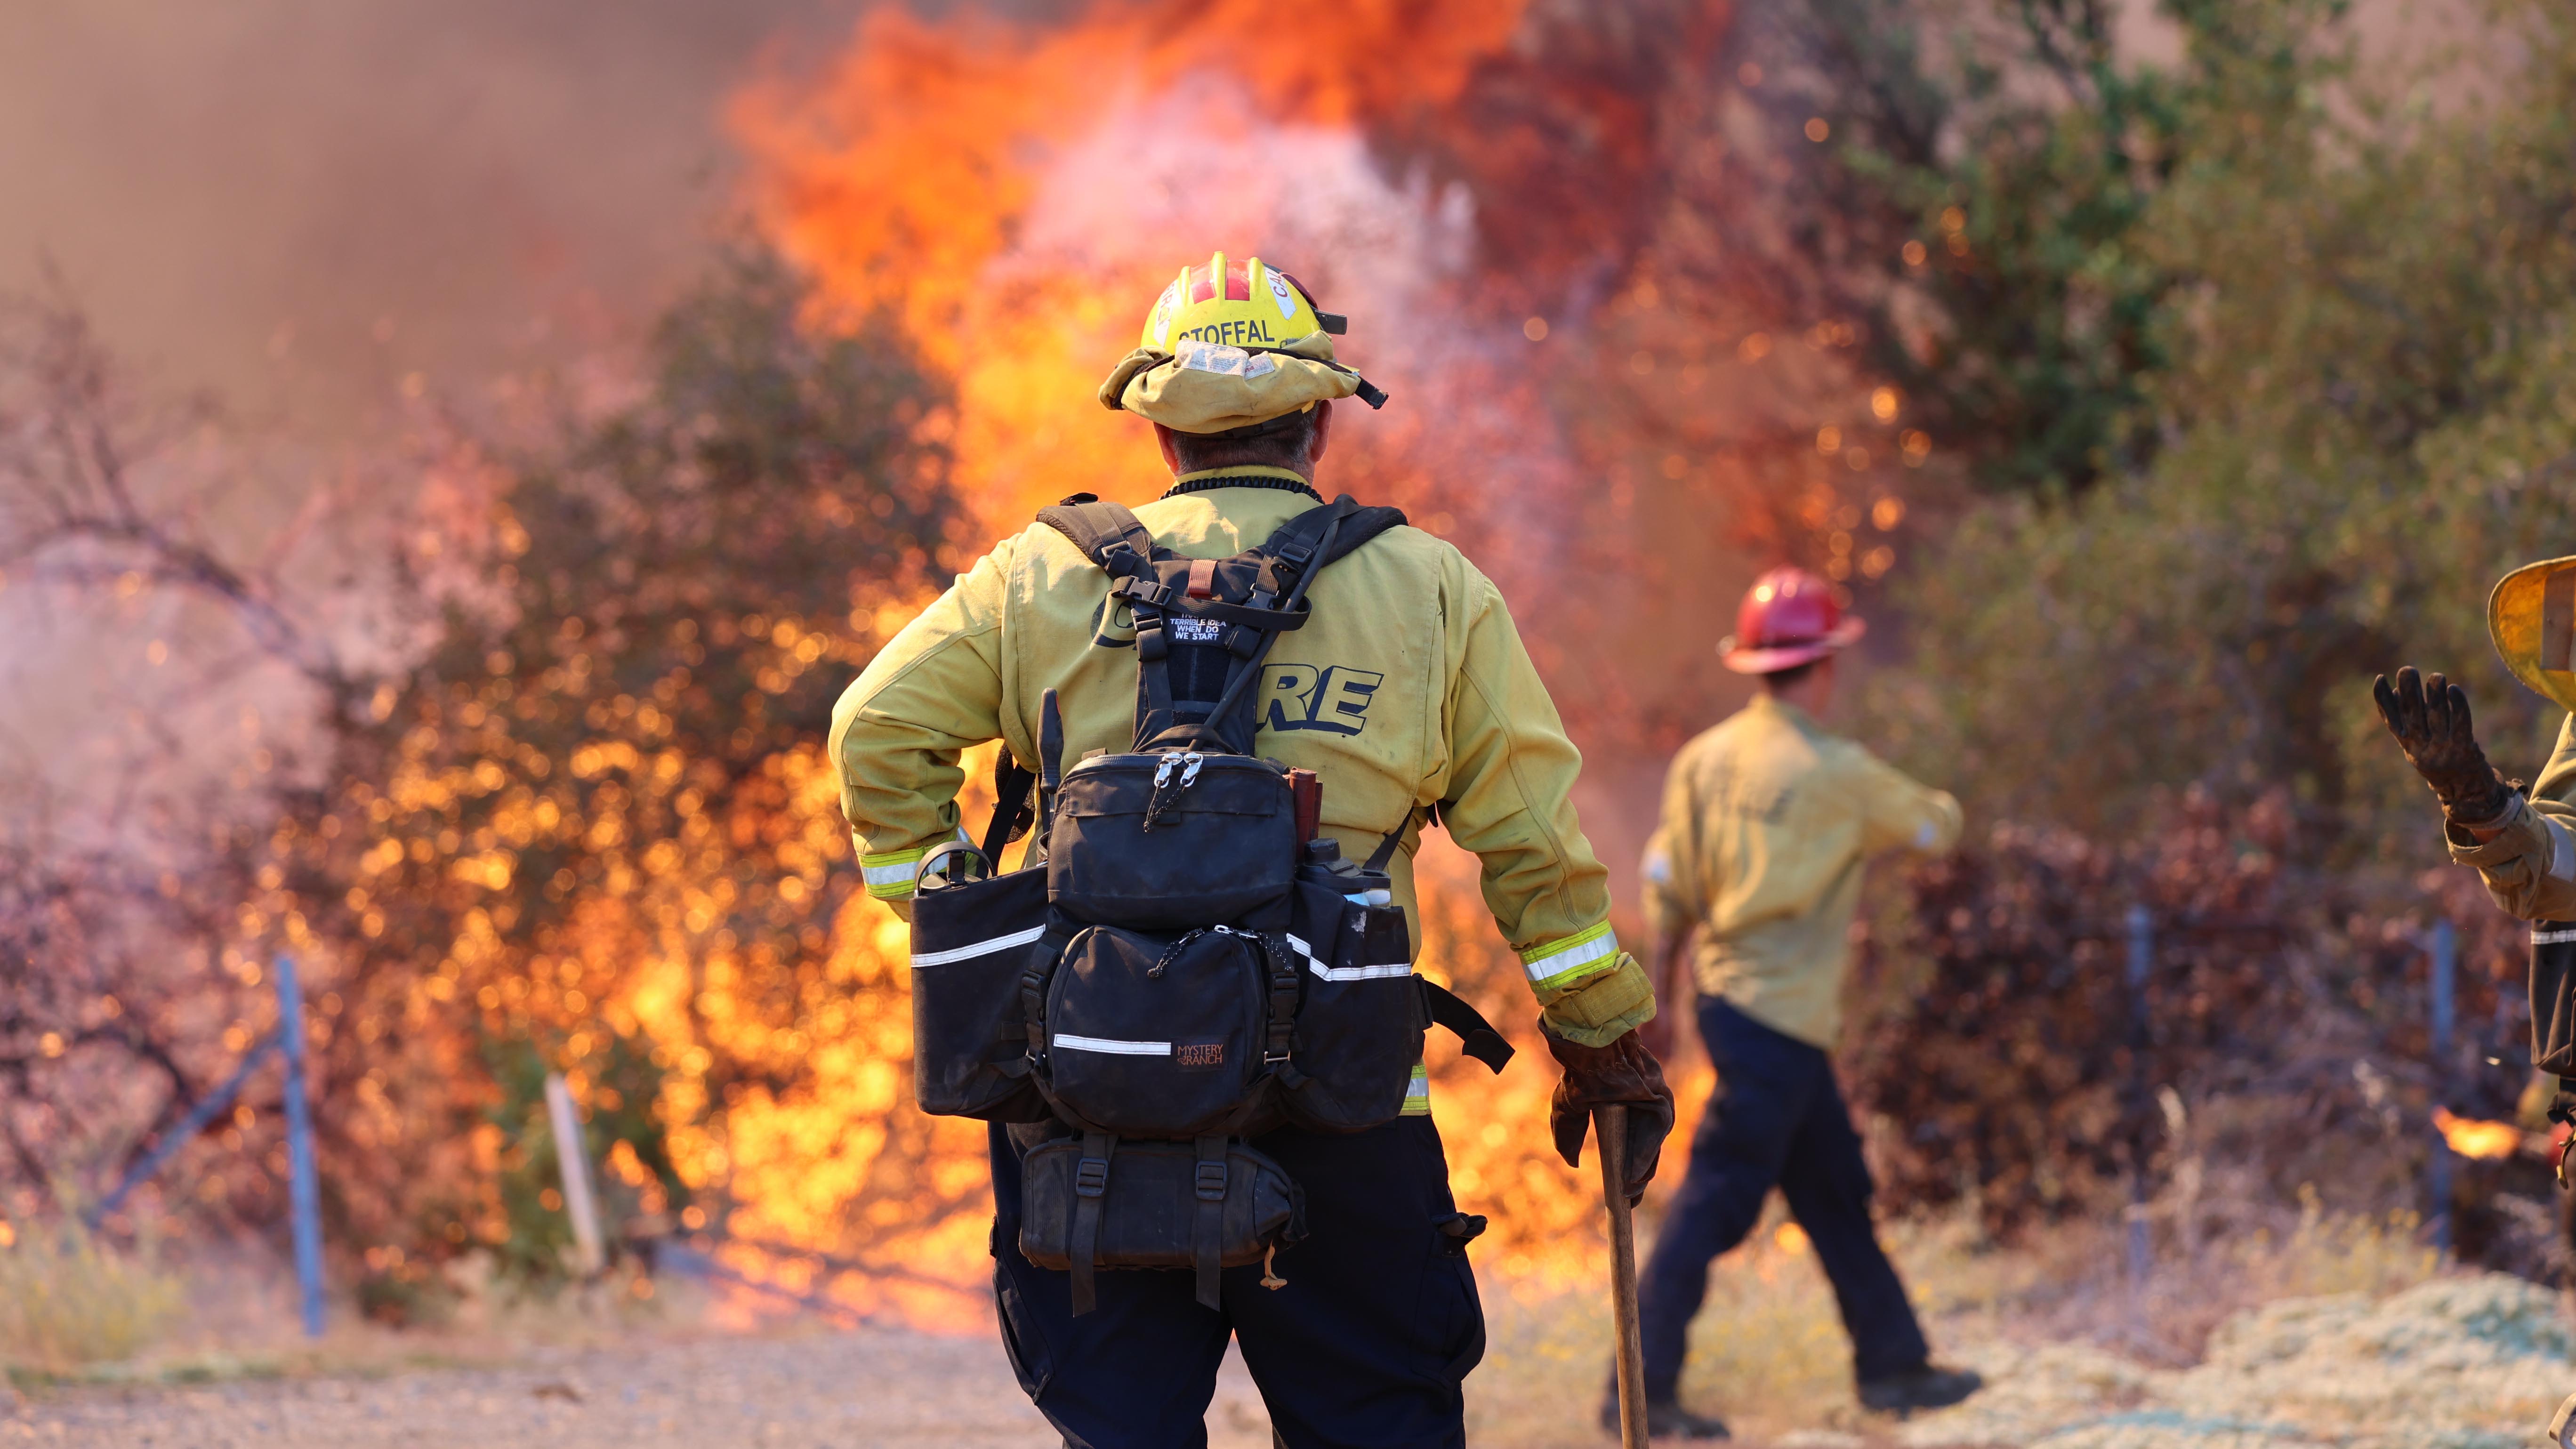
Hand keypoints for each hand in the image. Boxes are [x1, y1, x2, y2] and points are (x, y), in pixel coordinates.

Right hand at [1542, 1025, 1676, 1205]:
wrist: (1591, 1049)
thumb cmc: (1580, 1074)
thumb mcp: (1566, 1110)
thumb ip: (1568, 1137)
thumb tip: (1572, 1164)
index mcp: (1623, 1115)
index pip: (1627, 1151)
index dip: (1623, 1175)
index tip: (1617, 1198)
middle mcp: (1641, 1113)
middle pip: (1641, 1154)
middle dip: (1635, 1182)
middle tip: (1626, 1206)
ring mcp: (1653, 1108)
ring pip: (1650, 1149)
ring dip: (1640, 1175)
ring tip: (1627, 1197)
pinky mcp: (1661, 1102)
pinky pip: (1654, 1136)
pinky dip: (1645, 1158)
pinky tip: (1633, 1178)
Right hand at [2374, 666, 2508, 822]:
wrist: (2464, 790)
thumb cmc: (2438, 759)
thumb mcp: (2417, 744)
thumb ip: (2406, 721)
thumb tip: (2392, 690)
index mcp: (2407, 745)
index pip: (2391, 720)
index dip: (2383, 700)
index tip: (2380, 679)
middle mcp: (2422, 747)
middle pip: (2413, 715)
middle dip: (2409, 691)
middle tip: (2407, 669)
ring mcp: (2443, 749)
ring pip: (2437, 716)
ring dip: (2435, 694)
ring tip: (2436, 676)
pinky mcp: (2465, 748)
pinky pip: (2461, 723)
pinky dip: (2457, 705)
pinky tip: (2453, 689)